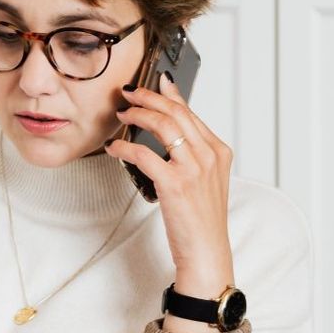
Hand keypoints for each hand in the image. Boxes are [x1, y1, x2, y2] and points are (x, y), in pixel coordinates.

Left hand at [106, 73, 234, 314]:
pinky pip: (144, 154)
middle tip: (129, 93)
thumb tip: (168, 133)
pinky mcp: (174, 183)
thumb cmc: (201, 219)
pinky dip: (125, 146)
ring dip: (137, 114)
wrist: (207, 251)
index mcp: (219, 151)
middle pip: (176, 112)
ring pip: (162, 125)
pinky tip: (114, 147)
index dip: (170, 94)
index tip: (156, 81)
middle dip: (149, 97)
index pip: (191, 113)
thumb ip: (191, 154)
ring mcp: (193, 168)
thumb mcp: (205, 180)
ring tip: (122, 113)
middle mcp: (209, 155)